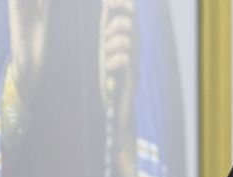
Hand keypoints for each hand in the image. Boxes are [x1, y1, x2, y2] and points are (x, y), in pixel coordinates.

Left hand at [99, 0, 136, 118]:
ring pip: (128, 39)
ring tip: (105, 55)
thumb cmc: (102, 79)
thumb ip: (102, 30)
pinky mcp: (132, 75)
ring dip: (113, 43)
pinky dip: (115, 61)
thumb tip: (99, 6)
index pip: (129, 12)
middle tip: (104, 36)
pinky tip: (109, 68)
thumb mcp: (101, 49)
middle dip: (116, 24)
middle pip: (131, 22)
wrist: (112, 108)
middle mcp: (132, 47)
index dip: (122, 3)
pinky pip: (127, 59)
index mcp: (124, 37)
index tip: (108, 2)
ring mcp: (134, 61)